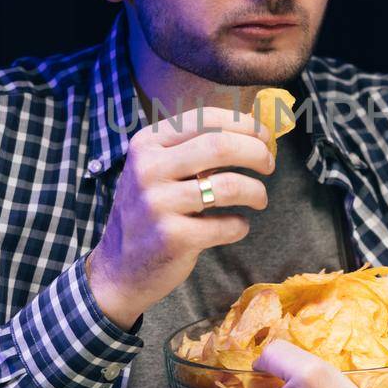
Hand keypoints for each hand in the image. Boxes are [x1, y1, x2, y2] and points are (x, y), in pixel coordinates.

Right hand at [87, 105, 275, 329]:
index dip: (243, 124)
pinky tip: (236, 226)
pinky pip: (227, 225)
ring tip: (259, 199)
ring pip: (230, 185)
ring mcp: (158, 204)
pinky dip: (241, 225)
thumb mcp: (157, 170)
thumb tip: (252, 131)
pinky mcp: (172, 237)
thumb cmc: (150, 211)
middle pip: (221, 146)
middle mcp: (148, 169)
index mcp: (146, 143)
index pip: (205, 119)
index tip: (264, 136)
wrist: (119, 268)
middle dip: (257, 152)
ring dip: (256, 191)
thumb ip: (193, 149)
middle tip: (269, 165)